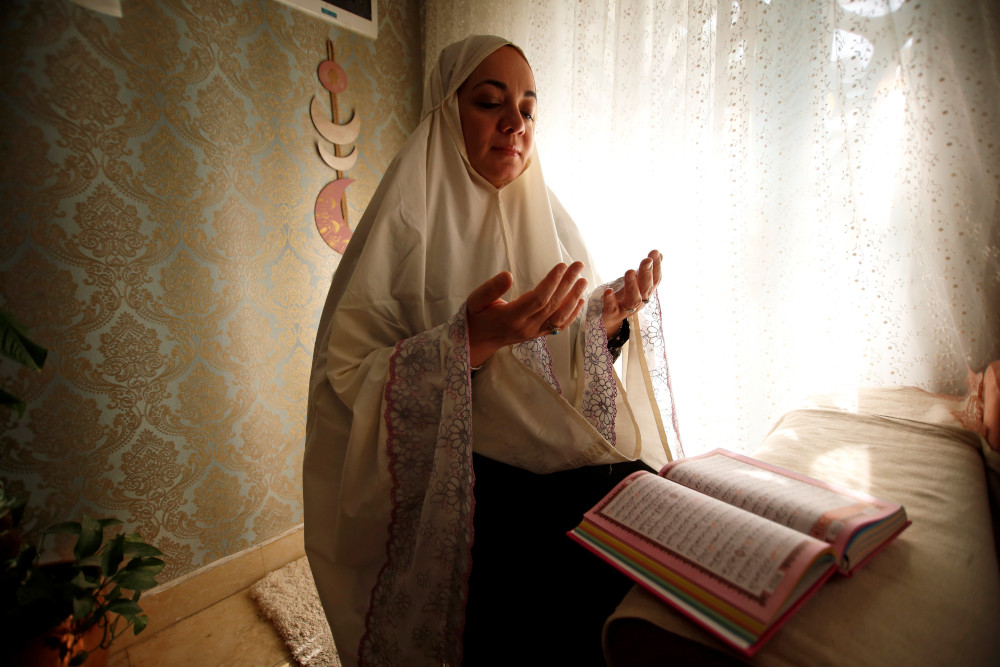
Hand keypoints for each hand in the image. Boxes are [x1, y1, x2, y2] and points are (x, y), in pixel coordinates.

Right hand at [467, 262, 587, 366]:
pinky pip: (559, 326)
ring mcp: (534, 332)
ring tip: (583, 280)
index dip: (551, 282)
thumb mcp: (475, 300)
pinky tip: (580, 300)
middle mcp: (526, 326)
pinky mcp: (538, 335)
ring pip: (559, 316)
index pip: (537, 299)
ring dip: (573, 297)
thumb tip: (508, 275)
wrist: (478, 340)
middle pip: (552, 304)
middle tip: (578, 265)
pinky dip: (572, 314)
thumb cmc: (476, 316)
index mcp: (510, 317)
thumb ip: (491, 289)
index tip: (561, 266)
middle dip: (567, 283)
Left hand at [602, 250, 661, 337]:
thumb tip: (659, 254)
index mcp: (646, 292)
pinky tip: (608, 290)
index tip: (655, 253)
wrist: (610, 320)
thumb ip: (646, 270)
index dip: (657, 267)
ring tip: (629, 271)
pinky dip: (610, 300)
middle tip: (646, 260)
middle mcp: (639, 301)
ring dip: (632, 284)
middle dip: (647, 273)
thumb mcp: (637, 283)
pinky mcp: (612, 314)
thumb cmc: (625, 298)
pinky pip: (612, 308)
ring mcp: (626, 309)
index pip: (655, 279)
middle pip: (646, 288)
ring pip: (633, 299)